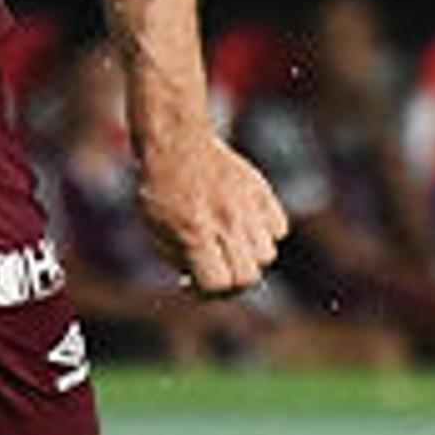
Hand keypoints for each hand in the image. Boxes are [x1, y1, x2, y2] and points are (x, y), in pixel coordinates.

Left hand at [136, 130, 292, 297]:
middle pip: (249, 277)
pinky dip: (266, 233)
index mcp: (195, 234)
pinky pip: (279, 228)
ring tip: (230, 243)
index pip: (220, 285)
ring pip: (267, 254)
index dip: (208, 292)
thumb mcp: (156, 231)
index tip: (196, 281)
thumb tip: (202, 285)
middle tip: (218, 269)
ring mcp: (247, 206)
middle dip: (232, 282)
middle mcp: (226, 223)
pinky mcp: (262, 191)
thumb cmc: (160, 190)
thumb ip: (181, 262)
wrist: (176, 143)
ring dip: (250, 257)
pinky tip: (245, 225)